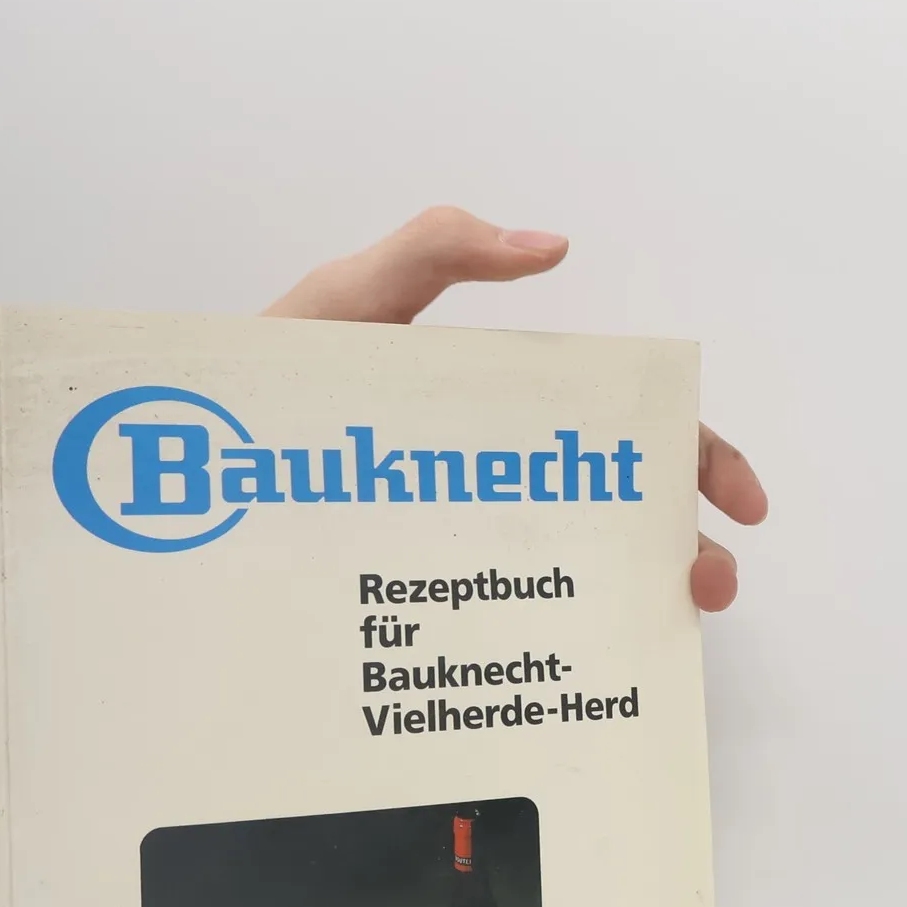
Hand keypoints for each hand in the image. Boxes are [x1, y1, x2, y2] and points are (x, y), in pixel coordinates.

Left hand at [264, 206, 766, 609]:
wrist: (168, 490)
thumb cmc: (257, 391)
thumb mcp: (343, 303)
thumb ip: (434, 253)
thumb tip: (552, 246)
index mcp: (501, 407)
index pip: (623, 428)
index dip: (695, 457)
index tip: (739, 503)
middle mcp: (499, 479)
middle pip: (623, 508)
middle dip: (686, 539)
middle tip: (708, 580)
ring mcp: (465, 546)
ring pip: (581, 575)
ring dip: (644, 593)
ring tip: (665, 617)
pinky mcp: (424, 606)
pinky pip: (512, 632)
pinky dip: (570, 646)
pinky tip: (590, 659)